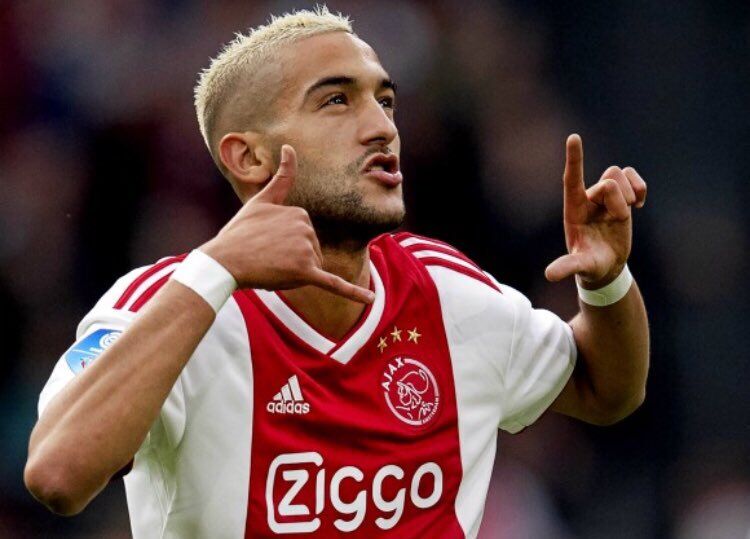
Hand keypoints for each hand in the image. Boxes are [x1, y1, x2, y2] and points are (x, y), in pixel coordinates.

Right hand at [201, 145, 374, 303]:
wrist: (223, 260)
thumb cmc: (240, 233)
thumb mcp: (261, 200)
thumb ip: (281, 177)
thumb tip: (290, 146)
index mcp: (301, 212)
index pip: (305, 237)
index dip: (285, 245)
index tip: (264, 242)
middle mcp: (307, 228)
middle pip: (311, 253)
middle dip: (292, 261)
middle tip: (264, 257)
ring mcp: (307, 250)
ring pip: (312, 269)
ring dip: (294, 274)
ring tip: (269, 267)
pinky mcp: (305, 272)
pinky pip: (334, 284)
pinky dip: (353, 293)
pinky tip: (369, 299)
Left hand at [545, 134, 646, 287]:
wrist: (606, 265)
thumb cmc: (589, 264)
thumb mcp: (580, 266)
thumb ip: (567, 267)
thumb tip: (549, 275)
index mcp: (573, 209)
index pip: (571, 179)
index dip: (574, 159)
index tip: (574, 137)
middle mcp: (587, 197)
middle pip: (608, 180)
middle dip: (619, 201)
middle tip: (618, 220)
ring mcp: (605, 195)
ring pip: (619, 175)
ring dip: (629, 196)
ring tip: (624, 217)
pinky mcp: (621, 195)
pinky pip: (633, 176)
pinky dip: (641, 187)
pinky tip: (640, 204)